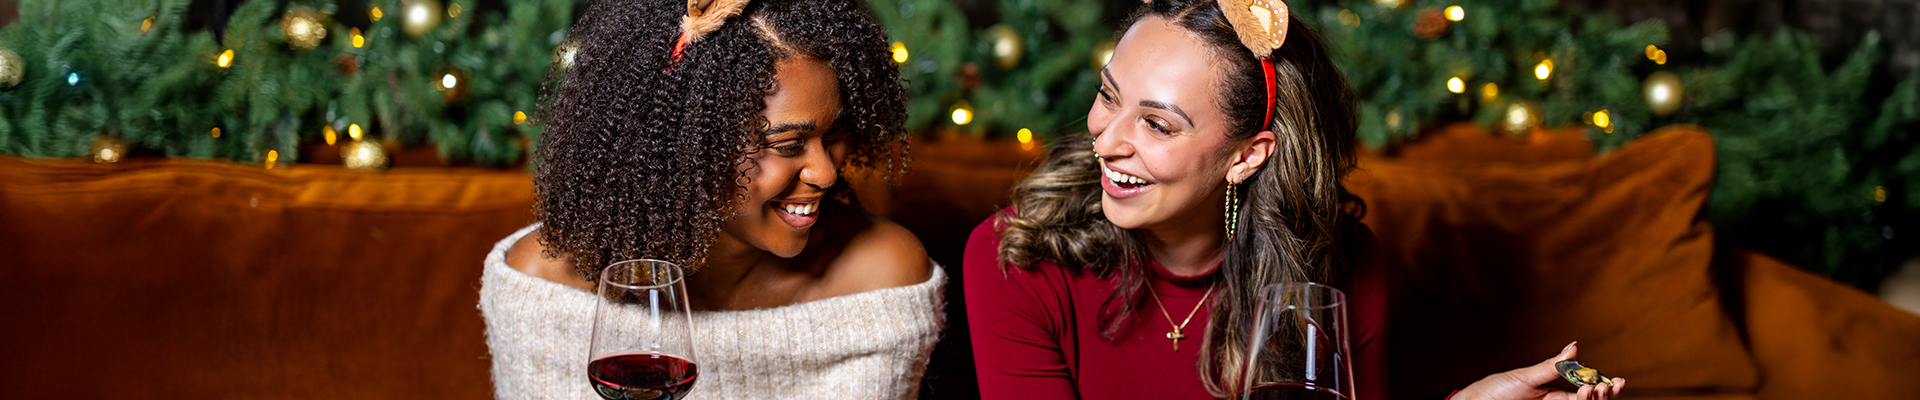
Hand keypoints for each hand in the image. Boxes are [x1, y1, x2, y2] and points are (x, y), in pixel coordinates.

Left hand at [1451, 342, 1625, 399]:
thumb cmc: (1495, 390)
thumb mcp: (1525, 377)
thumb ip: (1552, 366)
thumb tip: (1575, 346)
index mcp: (1555, 393)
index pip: (1586, 391)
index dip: (1604, 387)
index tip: (1617, 380)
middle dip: (1604, 395)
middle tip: (1607, 386)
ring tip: (1592, 389)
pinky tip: (1583, 398)